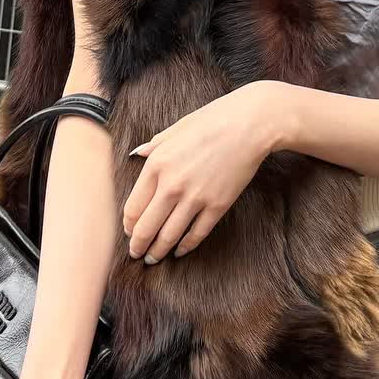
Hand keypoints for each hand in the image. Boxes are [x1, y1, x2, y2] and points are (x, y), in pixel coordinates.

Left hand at [121, 80, 277, 261]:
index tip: (129, 232)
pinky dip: (185, 246)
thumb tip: (137, 153)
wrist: (250, 124)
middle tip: (136, 253)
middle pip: (146, 227)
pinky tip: (179, 251)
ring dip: (158, 251)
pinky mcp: (217, 206)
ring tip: (153, 258)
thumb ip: (154, 145)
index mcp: (156, 165)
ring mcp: (195, 198)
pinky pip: (196, 234)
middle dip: (138, 245)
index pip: (133, 207)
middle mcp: (172, 185)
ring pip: (169, 236)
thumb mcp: (176, 128)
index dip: (128, 225)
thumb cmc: (212, 120)